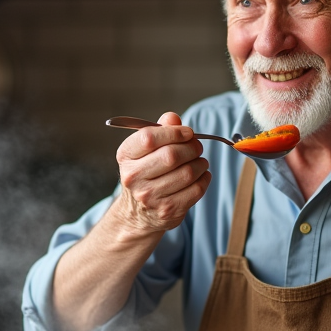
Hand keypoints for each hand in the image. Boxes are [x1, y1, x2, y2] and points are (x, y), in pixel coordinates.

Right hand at [114, 111, 210, 234]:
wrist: (139, 213)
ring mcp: (150, 197)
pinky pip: (196, 189)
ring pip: (187, 172)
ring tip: (199, 161)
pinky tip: (200, 175)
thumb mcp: (145, 150)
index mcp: (126, 156)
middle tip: (197, 147)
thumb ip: (160, 131)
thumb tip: (172, 117)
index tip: (187, 132)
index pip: (149, 138)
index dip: (174, 132)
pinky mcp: (168, 210)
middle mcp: (133, 177)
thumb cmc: (146, 173)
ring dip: (200, 163)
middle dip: (191, 147)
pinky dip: (204, 178)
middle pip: (171, 155)